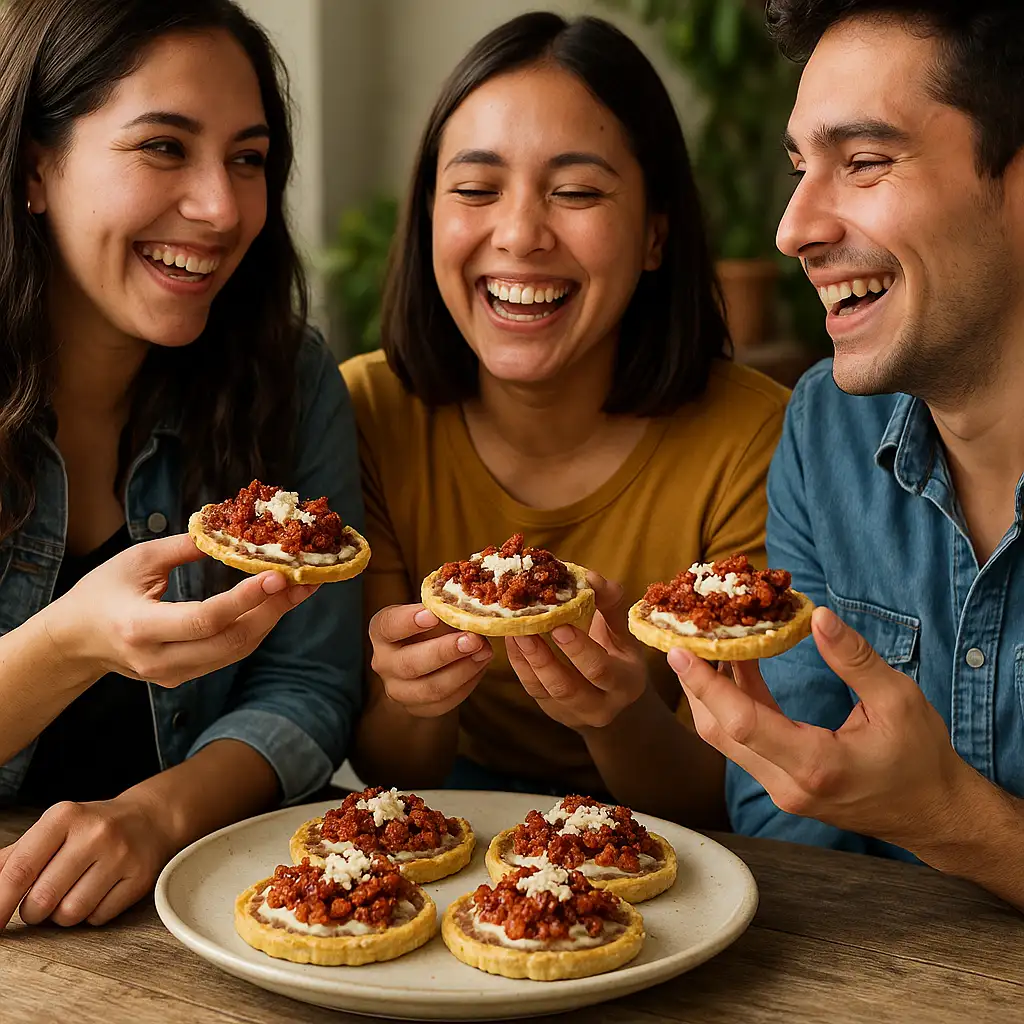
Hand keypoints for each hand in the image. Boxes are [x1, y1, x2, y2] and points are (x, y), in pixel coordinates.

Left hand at [0, 791, 175, 927]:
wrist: (148, 819)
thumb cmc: (90, 828)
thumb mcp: (51, 830)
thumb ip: (12, 858)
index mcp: (64, 817)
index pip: (19, 870)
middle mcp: (95, 832)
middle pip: (42, 900)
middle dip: (34, 911)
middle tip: (43, 899)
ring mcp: (121, 855)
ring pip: (69, 914)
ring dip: (63, 914)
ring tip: (74, 892)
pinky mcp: (140, 877)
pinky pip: (98, 918)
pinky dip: (92, 913)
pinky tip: (99, 891)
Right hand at [43, 533, 318, 687]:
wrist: (75, 642)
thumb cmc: (102, 593)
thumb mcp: (136, 560)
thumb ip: (184, 547)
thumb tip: (229, 529)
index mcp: (140, 627)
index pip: (203, 619)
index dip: (244, 599)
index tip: (276, 576)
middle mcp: (158, 660)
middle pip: (230, 641)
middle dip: (272, 610)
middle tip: (303, 580)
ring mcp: (172, 675)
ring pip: (235, 652)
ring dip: (271, 619)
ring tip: (299, 590)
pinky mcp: (183, 678)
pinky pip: (228, 655)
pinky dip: (254, 629)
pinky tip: (274, 605)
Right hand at [368, 604, 492, 716]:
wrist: (426, 663)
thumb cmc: (429, 629)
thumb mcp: (432, 613)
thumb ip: (445, 610)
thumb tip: (472, 609)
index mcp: (381, 632)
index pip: (388, 626)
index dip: (408, 621)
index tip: (432, 615)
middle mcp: (383, 662)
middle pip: (410, 663)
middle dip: (445, 651)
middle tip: (473, 639)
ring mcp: (398, 690)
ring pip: (430, 688)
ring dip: (462, 670)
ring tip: (484, 652)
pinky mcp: (417, 709)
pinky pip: (444, 702)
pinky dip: (467, 684)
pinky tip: (480, 666)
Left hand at [506, 574, 646, 730]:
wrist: (612, 693)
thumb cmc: (617, 651)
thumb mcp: (621, 630)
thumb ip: (609, 603)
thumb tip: (591, 577)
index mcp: (626, 682)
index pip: (601, 671)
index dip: (579, 650)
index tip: (560, 626)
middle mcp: (601, 706)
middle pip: (568, 688)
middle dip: (544, 659)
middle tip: (526, 629)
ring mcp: (573, 712)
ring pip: (545, 689)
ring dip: (526, 659)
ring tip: (513, 630)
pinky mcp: (552, 709)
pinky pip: (532, 688)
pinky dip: (519, 663)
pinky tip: (512, 639)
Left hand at [669, 605, 974, 848]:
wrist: (935, 816)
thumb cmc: (922, 759)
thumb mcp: (899, 700)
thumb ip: (854, 659)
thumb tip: (817, 616)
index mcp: (816, 765)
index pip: (742, 722)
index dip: (706, 685)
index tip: (680, 652)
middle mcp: (788, 784)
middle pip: (720, 732)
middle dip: (695, 684)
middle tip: (685, 637)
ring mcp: (783, 790)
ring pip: (727, 740)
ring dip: (712, 693)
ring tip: (709, 644)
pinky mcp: (784, 787)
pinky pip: (746, 744)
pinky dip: (735, 706)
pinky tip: (740, 667)